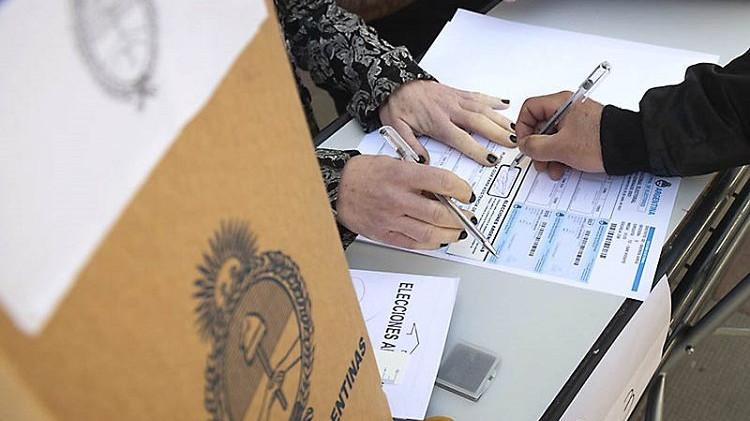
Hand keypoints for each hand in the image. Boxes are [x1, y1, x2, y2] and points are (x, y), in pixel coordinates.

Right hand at [336, 154, 475, 248]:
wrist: (337, 188)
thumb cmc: (364, 174)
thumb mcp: (395, 162)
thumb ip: (420, 175)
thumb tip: (445, 190)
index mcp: (401, 175)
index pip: (442, 182)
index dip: (461, 189)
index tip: (467, 193)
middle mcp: (397, 198)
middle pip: (439, 213)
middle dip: (461, 218)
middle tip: (469, 217)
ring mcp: (390, 219)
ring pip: (430, 233)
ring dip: (450, 234)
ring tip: (458, 232)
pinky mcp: (384, 234)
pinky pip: (414, 244)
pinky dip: (431, 243)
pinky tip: (439, 239)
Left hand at [379, 80, 515, 165]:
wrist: (394, 82)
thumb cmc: (397, 105)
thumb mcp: (396, 128)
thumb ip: (410, 145)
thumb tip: (423, 162)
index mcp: (436, 122)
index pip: (461, 139)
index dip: (477, 150)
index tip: (490, 159)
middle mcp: (449, 109)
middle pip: (478, 122)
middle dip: (497, 133)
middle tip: (513, 143)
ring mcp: (455, 99)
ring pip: (482, 108)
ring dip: (500, 118)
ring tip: (514, 129)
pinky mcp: (456, 92)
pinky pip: (478, 96)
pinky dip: (492, 100)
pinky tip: (504, 104)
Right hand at [515, 91, 604, 179]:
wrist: (631, 147)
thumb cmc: (601, 141)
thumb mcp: (560, 147)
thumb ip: (535, 147)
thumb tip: (524, 145)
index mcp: (561, 103)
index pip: (529, 109)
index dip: (522, 128)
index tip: (525, 145)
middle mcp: (568, 109)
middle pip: (540, 125)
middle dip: (537, 147)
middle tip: (539, 161)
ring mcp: (577, 121)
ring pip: (553, 136)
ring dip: (549, 155)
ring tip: (553, 169)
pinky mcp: (586, 132)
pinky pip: (566, 142)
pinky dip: (561, 155)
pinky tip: (564, 168)